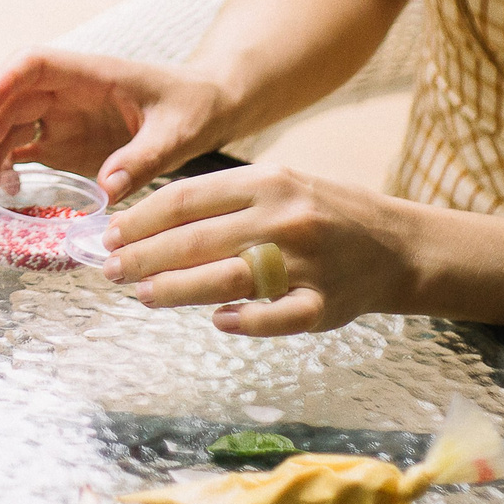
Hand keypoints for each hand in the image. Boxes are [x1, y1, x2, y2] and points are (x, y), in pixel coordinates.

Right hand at [0, 49, 225, 199]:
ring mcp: (60, 115)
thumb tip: (107, 189)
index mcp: (90, 73)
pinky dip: (5, 167)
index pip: (33, 64)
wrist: (204, 109)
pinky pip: (22, 149)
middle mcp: (66, 90)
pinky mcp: (61, 141)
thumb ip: (144, 158)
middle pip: (10, 100)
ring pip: (9, 125)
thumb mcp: (177, 133)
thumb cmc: (192, 107)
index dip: (0, 80)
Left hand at [103, 162, 417, 334]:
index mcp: (266, 182)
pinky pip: (278, 318)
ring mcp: (305, 263)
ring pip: (228, 278)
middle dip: (144, 256)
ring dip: (177, 289)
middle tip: (109, 270)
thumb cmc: (321, 213)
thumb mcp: (275, 186)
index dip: (141, 218)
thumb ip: (222, 201)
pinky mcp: (324, 305)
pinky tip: (218, 321)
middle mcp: (283, 218)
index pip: (187, 198)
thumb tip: (149, 222)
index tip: (107, 234)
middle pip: (197, 239)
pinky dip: (246, 321)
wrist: (396, 244)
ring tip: (143, 295)